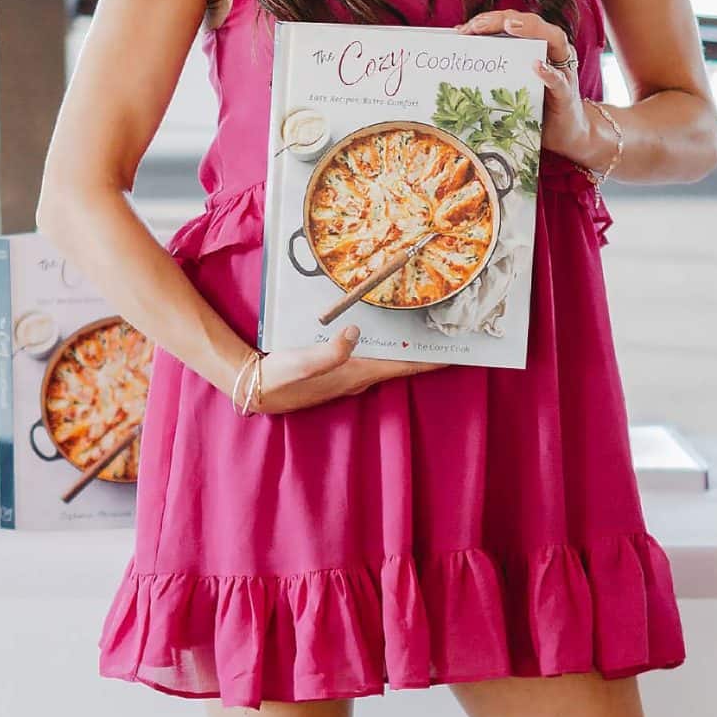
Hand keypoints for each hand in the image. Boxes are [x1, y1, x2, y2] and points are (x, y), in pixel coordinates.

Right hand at [245, 328, 436, 413]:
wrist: (255, 388)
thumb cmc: (280, 377)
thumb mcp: (303, 362)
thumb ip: (330, 351)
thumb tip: (354, 333)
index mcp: (358, 373)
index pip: (406, 367)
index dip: (434, 360)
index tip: (460, 350)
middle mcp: (359, 376)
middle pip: (403, 363)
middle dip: (428, 350)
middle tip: (451, 330)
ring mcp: (349, 374)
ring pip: (389, 359)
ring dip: (409, 347)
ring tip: (428, 328)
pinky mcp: (337, 368)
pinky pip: (372, 355)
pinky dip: (386, 344)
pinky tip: (384, 331)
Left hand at [460, 8, 612, 173]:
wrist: (565, 134)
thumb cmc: (535, 105)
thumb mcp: (512, 82)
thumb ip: (496, 65)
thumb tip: (461, 47)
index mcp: (537, 45)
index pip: (513, 22)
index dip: (489, 20)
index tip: (465, 28)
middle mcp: (553, 51)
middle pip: (531, 22)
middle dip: (502, 20)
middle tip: (477, 26)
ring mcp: (563, 70)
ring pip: (553, 38)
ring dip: (530, 30)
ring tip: (509, 28)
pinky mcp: (567, 93)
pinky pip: (559, 80)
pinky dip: (548, 72)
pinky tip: (536, 66)